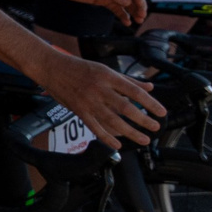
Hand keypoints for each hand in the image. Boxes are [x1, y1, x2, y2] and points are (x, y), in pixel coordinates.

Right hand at [36, 52, 167, 148]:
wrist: (50, 67)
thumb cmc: (77, 67)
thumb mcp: (104, 69)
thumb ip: (127, 80)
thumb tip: (148, 87)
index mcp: (107, 76)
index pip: (134, 91)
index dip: (150, 103)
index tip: (161, 112)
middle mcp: (99, 89)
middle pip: (125, 107)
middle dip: (143, 119)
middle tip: (155, 127)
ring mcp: (88, 101)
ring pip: (112, 120)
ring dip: (130, 131)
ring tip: (144, 139)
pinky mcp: (78, 110)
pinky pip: (94, 127)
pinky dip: (106, 137)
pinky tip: (118, 144)